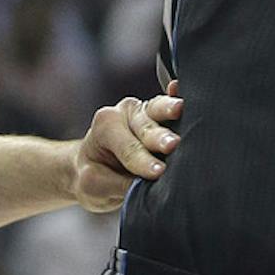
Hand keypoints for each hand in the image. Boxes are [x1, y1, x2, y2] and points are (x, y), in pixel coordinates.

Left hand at [70, 89, 182, 210]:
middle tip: (171, 145)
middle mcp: (125, 112)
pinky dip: (176, 95)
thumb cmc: (95, 175)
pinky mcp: (163, 113)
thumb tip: (146, 187)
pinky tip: (179, 87)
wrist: (94, 166)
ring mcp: (146, 110)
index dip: (142, 161)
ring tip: (180, 110)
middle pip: (144, 125)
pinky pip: (169, 102)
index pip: (127, 147)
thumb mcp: (94, 187)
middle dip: (158, 136)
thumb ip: (118, 185)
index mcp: (105, 126)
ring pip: (158, 109)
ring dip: (170, 111)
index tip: (157, 173)